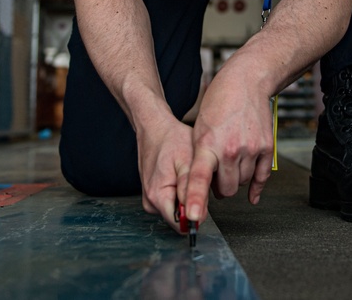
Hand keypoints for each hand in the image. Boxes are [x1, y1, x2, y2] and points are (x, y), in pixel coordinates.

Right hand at [136, 115, 194, 233]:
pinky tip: (181, 175)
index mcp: (157, 196)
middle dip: (192, 203)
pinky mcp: (152, 193)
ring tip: (187, 174)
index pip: (180, 224)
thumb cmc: (172, 139)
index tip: (202, 196)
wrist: (155, 126)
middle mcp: (150, 201)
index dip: (196, 214)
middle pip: (178, 218)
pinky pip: (171, 201)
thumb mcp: (187, 163)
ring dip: (186, 197)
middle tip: (195, 179)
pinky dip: (180, 191)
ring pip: (176, 210)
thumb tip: (196, 217)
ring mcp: (149, 198)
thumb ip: (190, 192)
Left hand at [184, 73, 273, 222]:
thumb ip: (200, 157)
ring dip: (236, 179)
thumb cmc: (218, 103)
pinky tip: (252, 193)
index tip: (195, 218)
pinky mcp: (266, 147)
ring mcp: (251, 149)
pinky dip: (256, 186)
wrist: (246, 81)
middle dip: (219, 187)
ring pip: (242, 183)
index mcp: (207, 144)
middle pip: (225, 190)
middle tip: (217, 172)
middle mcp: (230, 149)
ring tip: (231, 161)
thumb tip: (204, 185)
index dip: (195, 199)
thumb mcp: (199, 128)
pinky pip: (261, 177)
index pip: (199, 178)